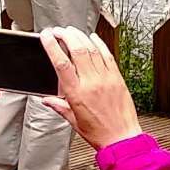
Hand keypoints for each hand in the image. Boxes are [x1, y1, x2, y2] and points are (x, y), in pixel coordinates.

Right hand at [41, 27, 142, 149]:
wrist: (122, 139)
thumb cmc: (99, 133)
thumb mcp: (73, 121)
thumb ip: (59, 106)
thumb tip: (47, 100)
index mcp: (77, 94)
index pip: (61, 63)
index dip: (52, 46)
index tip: (47, 36)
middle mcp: (91, 83)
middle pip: (77, 50)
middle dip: (66, 35)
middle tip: (58, 31)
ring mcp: (106, 78)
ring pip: (92, 49)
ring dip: (80, 36)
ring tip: (72, 31)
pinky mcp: (117, 78)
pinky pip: (107, 55)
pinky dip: (99, 44)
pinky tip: (93, 38)